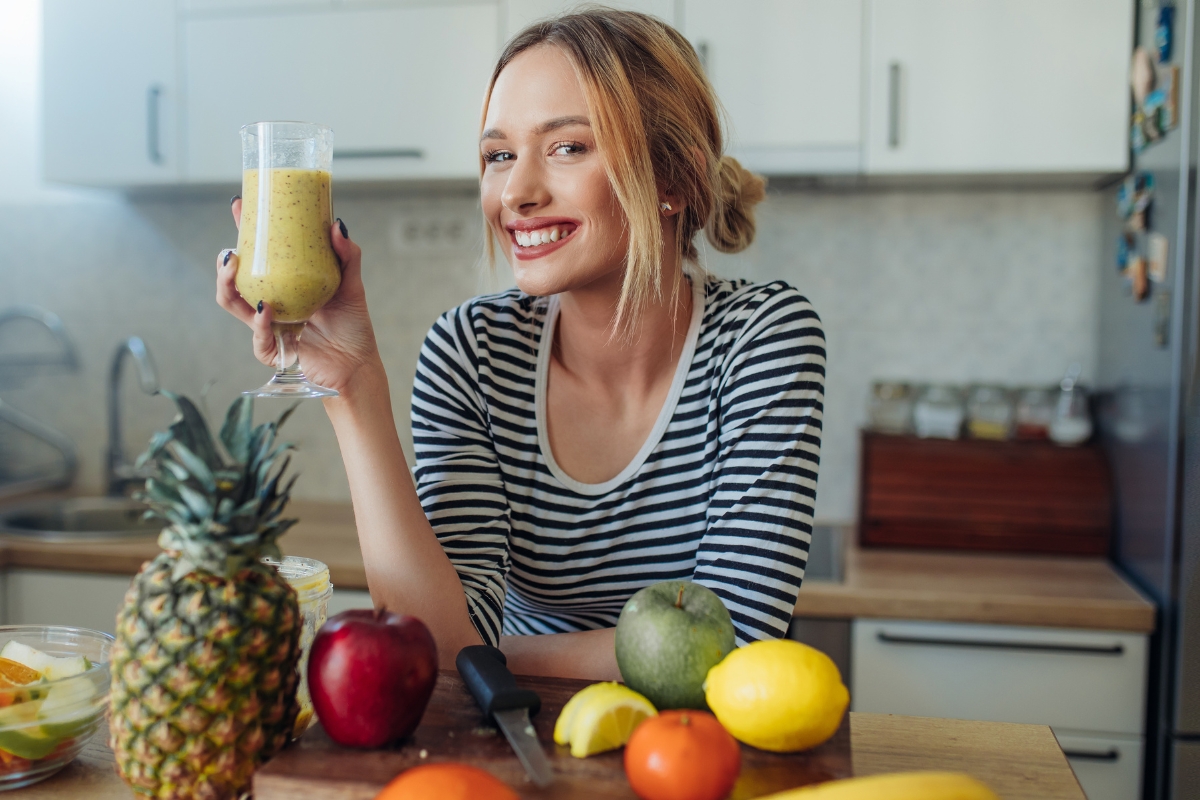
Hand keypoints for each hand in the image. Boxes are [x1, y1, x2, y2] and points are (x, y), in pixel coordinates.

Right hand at [216, 198, 382, 393]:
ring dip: (228, 287)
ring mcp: (270, 326)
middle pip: (236, 280)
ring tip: (234, 269)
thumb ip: (347, 255)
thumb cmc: (353, 326)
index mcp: (286, 285)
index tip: (239, 207)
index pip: (259, 255)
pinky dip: (259, 322)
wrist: (358, 364)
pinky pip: (258, 336)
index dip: (246, 232)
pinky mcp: (274, 349)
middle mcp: (273, 303)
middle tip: (230, 251)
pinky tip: (264, 308)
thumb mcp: (351, 285)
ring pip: (234, 305)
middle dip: (225, 265)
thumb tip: (336, 224)